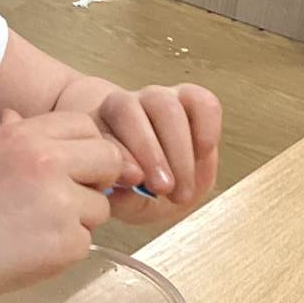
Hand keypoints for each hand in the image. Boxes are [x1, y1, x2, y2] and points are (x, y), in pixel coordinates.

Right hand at [0, 109, 126, 302]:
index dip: (87, 147)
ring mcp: (61, 201)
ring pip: (101, 205)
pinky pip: (86, 239)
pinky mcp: (69, 240)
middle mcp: (48, 161)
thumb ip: (11, 132)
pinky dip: (66, 249)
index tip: (76, 167)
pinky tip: (34, 248)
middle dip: (97, 180)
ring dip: (80, 219)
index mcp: (26, 136)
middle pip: (108, 159)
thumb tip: (16, 114)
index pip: (85, 125)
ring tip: (38, 228)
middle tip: (69, 199)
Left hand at [91, 84, 220, 220]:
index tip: (136, 181)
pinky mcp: (190, 99)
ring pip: (166, 106)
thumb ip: (123, 198)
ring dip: (179, 150)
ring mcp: (157, 99)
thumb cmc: (134, 190)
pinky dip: (207, 127)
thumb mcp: (125, 203)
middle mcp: (124, 106)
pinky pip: (201, 101)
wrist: (160, 182)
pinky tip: (204, 154)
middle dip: (151, 154)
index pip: (104, 133)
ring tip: (184, 189)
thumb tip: (130, 183)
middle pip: (131, 111)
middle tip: (164, 190)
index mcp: (97, 128)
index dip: (122, 155)